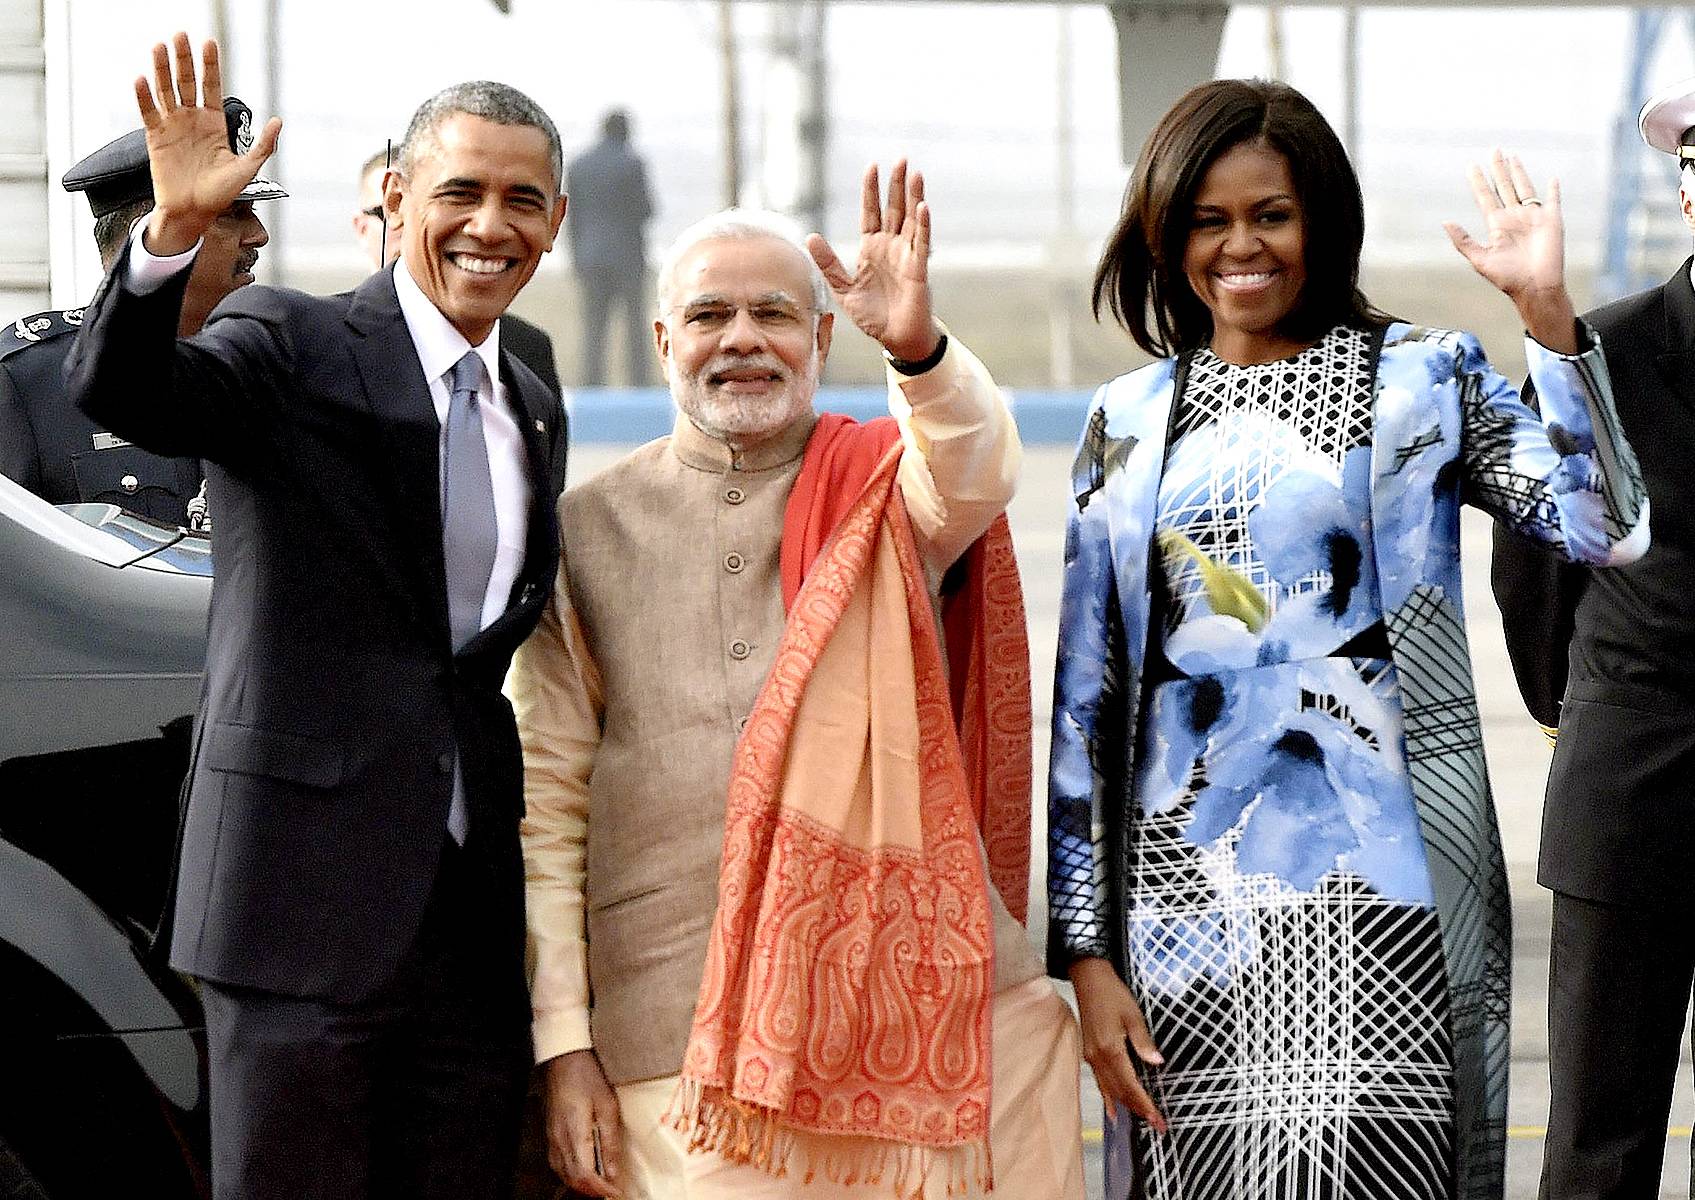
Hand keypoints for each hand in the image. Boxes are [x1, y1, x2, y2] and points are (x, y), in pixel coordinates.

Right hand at [133, 33, 280, 255]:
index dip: (210, 66)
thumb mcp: (247, 168)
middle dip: (184, 58)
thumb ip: (263, 145)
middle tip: (180, 35)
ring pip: (165, 90)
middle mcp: (192, 120)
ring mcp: (172, 126)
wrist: (194, 212)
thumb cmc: (221, 193)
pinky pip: (148, 112)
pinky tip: (142, 78)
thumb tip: (278, 121)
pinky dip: (144, 96)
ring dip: (162, 68)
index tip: (210, 43)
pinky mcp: (155, 137)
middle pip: (186, 82)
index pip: (212, 87)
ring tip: (159, 46)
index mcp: (214, 123)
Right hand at [543, 1049, 624, 1197]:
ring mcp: (551, 1139)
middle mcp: (558, 1141)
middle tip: (613, 1193)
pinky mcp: (550, 1135)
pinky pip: (559, 1165)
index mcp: (573, 1134)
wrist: (563, 1059)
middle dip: (593, 1192)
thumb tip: (614, 1173)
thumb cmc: (587, 1077)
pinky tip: (586, 1173)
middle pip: (573, 1181)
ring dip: (583, 1186)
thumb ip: (610, 1143)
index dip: (601, 1190)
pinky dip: (573, 1175)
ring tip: (603, 1186)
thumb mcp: (608, 1107)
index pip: (585, 1176)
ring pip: (564, 1176)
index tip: (617, 1194)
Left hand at [807, 159, 941, 361]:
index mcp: (871, 248)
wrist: (895, 338)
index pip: (871, 212)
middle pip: (894, 209)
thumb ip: (828, 264)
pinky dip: (923, 225)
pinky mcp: (918, 269)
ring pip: (911, 220)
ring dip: (913, 197)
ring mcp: (906, 255)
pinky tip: (923, 207)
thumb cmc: (872, 316)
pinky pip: (921, 243)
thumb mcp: (842, 289)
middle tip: (902, 159)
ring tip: (916, 173)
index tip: (872, 166)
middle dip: (897, 184)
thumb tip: (809, 236)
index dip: (871, 190)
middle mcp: (890, 247)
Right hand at [1069, 956, 1167, 1133]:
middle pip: (1120, 1092)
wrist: (1088, 979)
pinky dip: (1108, 1096)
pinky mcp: (1089, 1052)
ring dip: (1126, 1105)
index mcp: (1110, 1049)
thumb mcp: (1133, 1015)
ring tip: (1141, 1119)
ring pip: (1109, 1089)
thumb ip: (1144, 1041)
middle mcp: (1098, 1057)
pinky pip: (1100, 1081)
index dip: (1144, 1104)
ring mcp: (1091, 1056)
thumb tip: (1156, 1062)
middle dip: (1138, 1110)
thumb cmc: (1111, 993)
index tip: (1157, 1119)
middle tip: (1156, 1124)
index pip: (1130, 1086)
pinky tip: (1112, 1108)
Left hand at [1444, 150, 1576, 351]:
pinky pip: (1553, 200)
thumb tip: (1445, 222)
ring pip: (1524, 188)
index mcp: (1497, 225)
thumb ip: (1463, 241)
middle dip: (1499, 169)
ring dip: (1519, 172)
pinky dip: (1553, 189)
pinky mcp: (1552, 220)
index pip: (1485, 197)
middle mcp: (1514, 217)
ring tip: (1511, 155)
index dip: (1478, 181)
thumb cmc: (1507, 278)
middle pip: (1504, 186)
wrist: (1535, 287)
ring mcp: (1533, 217)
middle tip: (1493, 150)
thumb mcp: (1480, 259)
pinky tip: (1552, 179)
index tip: (1471, 166)